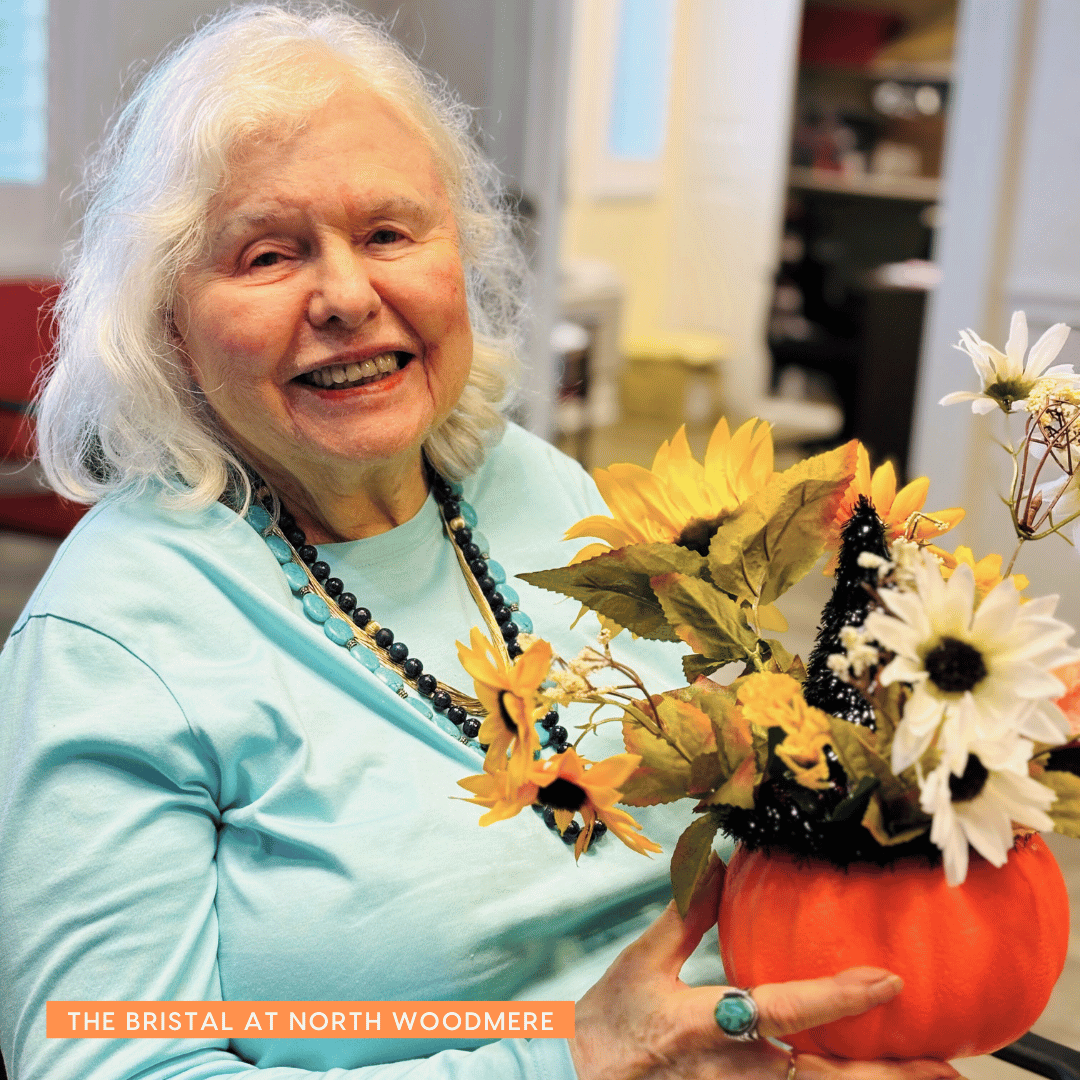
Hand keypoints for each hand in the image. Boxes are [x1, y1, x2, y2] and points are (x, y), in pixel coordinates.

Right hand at [568, 855, 961, 1079]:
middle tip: (947, 1072)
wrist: (576, 1078)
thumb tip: (716, 861)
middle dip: (886, 1076)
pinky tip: (865, 1079)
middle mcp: (729, 1070)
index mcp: (703, 1023)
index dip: (837, 996)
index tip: (889, 981)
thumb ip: (686, 914)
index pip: (781, 1008)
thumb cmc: (609, 1022)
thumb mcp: (641, 962)